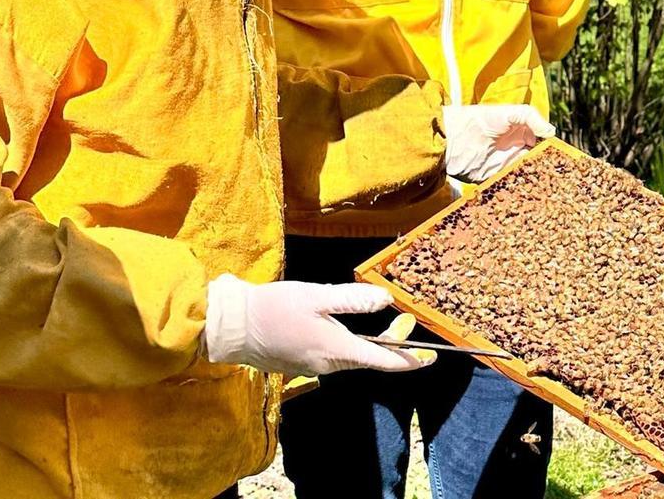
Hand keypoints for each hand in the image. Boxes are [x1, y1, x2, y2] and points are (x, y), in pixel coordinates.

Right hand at [204, 275, 435, 375]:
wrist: (233, 327)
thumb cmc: (276, 308)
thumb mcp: (318, 297)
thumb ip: (353, 300)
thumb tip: (386, 301)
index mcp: (337, 350)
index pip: (383, 361)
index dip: (409, 360)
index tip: (430, 358)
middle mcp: (328, 364)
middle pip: (369, 358)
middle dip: (391, 344)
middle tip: (403, 321)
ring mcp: (313, 366)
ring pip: (351, 356)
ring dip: (369, 343)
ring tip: (380, 320)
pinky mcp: (300, 363)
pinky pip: (333, 355)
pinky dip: (347, 343)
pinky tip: (343, 325)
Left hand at [443, 104, 554, 182]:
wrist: (453, 139)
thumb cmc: (479, 120)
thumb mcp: (509, 112)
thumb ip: (532, 118)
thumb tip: (552, 133)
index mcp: (521, 132)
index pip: (543, 142)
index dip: (552, 149)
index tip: (564, 156)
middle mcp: (516, 149)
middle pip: (538, 160)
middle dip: (547, 167)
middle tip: (560, 175)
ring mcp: (507, 164)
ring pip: (528, 174)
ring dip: (536, 179)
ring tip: (549, 186)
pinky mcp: (497, 178)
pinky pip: (513, 184)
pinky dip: (522, 188)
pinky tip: (531, 191)